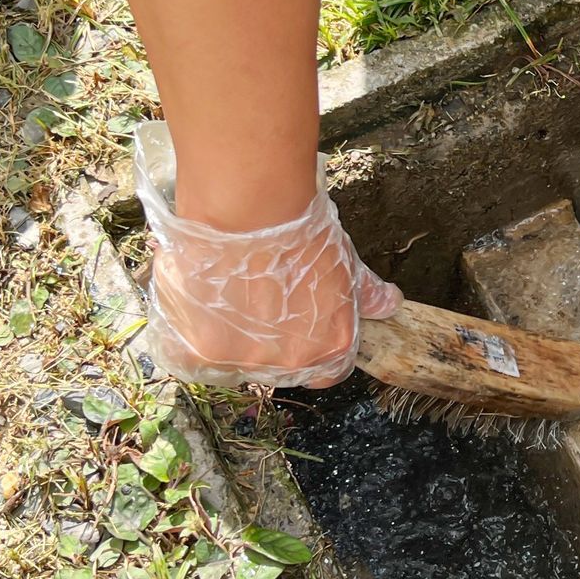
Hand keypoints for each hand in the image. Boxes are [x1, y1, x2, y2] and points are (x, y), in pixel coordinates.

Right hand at [134, 122, 402, 388]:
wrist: (249, 207)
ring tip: (222, 293)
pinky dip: (189, 336)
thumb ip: (365, 291)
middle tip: (254, 299)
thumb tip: (390, 305)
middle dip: (267, 341)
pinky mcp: (198, 351)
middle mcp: (289, 364)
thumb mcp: (344, 259)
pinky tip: (194, 305)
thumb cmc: (299, 228)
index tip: (294, 324)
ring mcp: (242, 361)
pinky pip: (189, 359)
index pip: (325, 372)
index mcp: (331, 348)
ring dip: (226, 336)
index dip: (310, 346)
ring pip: (231, 363)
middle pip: (276, 369)